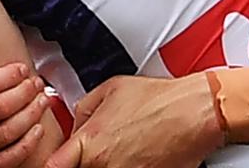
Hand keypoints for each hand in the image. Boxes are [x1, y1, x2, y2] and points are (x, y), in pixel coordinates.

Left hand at [44, 74, 224, 167]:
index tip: (56, 162)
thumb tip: (75, 124)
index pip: (53, 167)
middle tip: (99, 147)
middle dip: (83, 161)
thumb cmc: (160, 98)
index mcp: (90, 141)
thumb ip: (83, 109)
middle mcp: (104, 164)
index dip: (53, 165)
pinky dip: (128, 165)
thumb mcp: (111, 88)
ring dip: (106, 163)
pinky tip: (138, 154)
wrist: (196, 112)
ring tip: (123, 147)